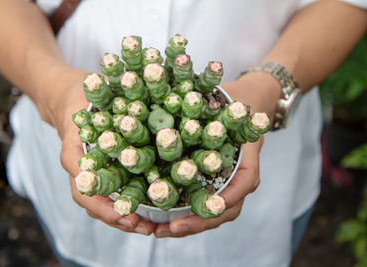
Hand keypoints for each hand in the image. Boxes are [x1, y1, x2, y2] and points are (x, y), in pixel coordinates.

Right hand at [45, 68, 155, 234]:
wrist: (65, 97)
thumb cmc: (80, 91)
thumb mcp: (94, 85)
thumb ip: (111, 86)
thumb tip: (146, 75)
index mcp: (73, 145)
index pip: (81, 176)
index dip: (100, 196)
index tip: (122, 210)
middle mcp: (78, 165)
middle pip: (89, 200)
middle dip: (115, 216)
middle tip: (142, 227)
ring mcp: (87, 172)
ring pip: (98, 203)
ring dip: (122, 218)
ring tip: (149, 228)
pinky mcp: (100, 172)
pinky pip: (109, 195)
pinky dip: (124, 207)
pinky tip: (147, 214)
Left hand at [153, 73, 279, 236]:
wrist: (246, 106)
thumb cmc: (239, 109)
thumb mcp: (233, 110)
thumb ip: (221, 115)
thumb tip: (191, 109)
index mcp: (247, 166)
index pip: (238, 190)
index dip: (219, 203)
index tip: (199, 210)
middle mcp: (238, 182)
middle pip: (222, 212)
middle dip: (195, 223)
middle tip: (168, 229)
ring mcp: (225, 186)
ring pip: (210, 214)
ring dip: (186, 225)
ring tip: (158, 230)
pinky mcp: (211, 185)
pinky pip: (201, 206)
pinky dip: (183, 215)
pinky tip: (161, 219)